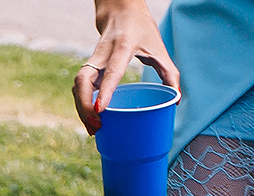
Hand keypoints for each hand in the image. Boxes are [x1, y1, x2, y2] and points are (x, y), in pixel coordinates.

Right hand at [76, 0, 177, 134]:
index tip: (100, 109)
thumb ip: (169, 73)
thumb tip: (176, 100)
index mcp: (122, 47)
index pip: (111, 71)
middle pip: (83, 80)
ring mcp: (92, 60)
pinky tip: (91, 118)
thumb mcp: (158, 48)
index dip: (104, 90)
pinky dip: (82, 104)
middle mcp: (102, 54)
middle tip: (96, 126)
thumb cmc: (141, 29)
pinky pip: (79, 87)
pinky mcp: (89, 67)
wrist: (120, 10)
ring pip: (77, 85)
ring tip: (93, 128)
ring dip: (81, 108)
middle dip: (85, 106)